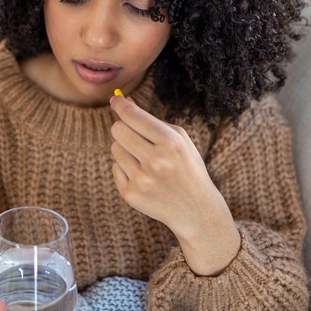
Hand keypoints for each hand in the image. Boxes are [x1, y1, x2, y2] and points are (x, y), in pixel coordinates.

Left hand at [109, 95, 239, 274]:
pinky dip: (125, 168)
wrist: (195, 209)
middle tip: (134, 133)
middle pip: (117, 130)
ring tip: (144, 159)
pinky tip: (144, 176)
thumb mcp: (179, 139)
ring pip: (115, 149)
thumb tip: (123, 101)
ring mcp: (141, 180)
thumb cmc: (186, 167)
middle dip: (123, 127)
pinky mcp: (130, 194)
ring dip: (125, 149)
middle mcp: (155, 161)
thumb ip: (151, 119)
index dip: (120, 104)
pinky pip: (115, 168)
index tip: (115, 100)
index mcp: (170, 143)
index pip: (132, 116)